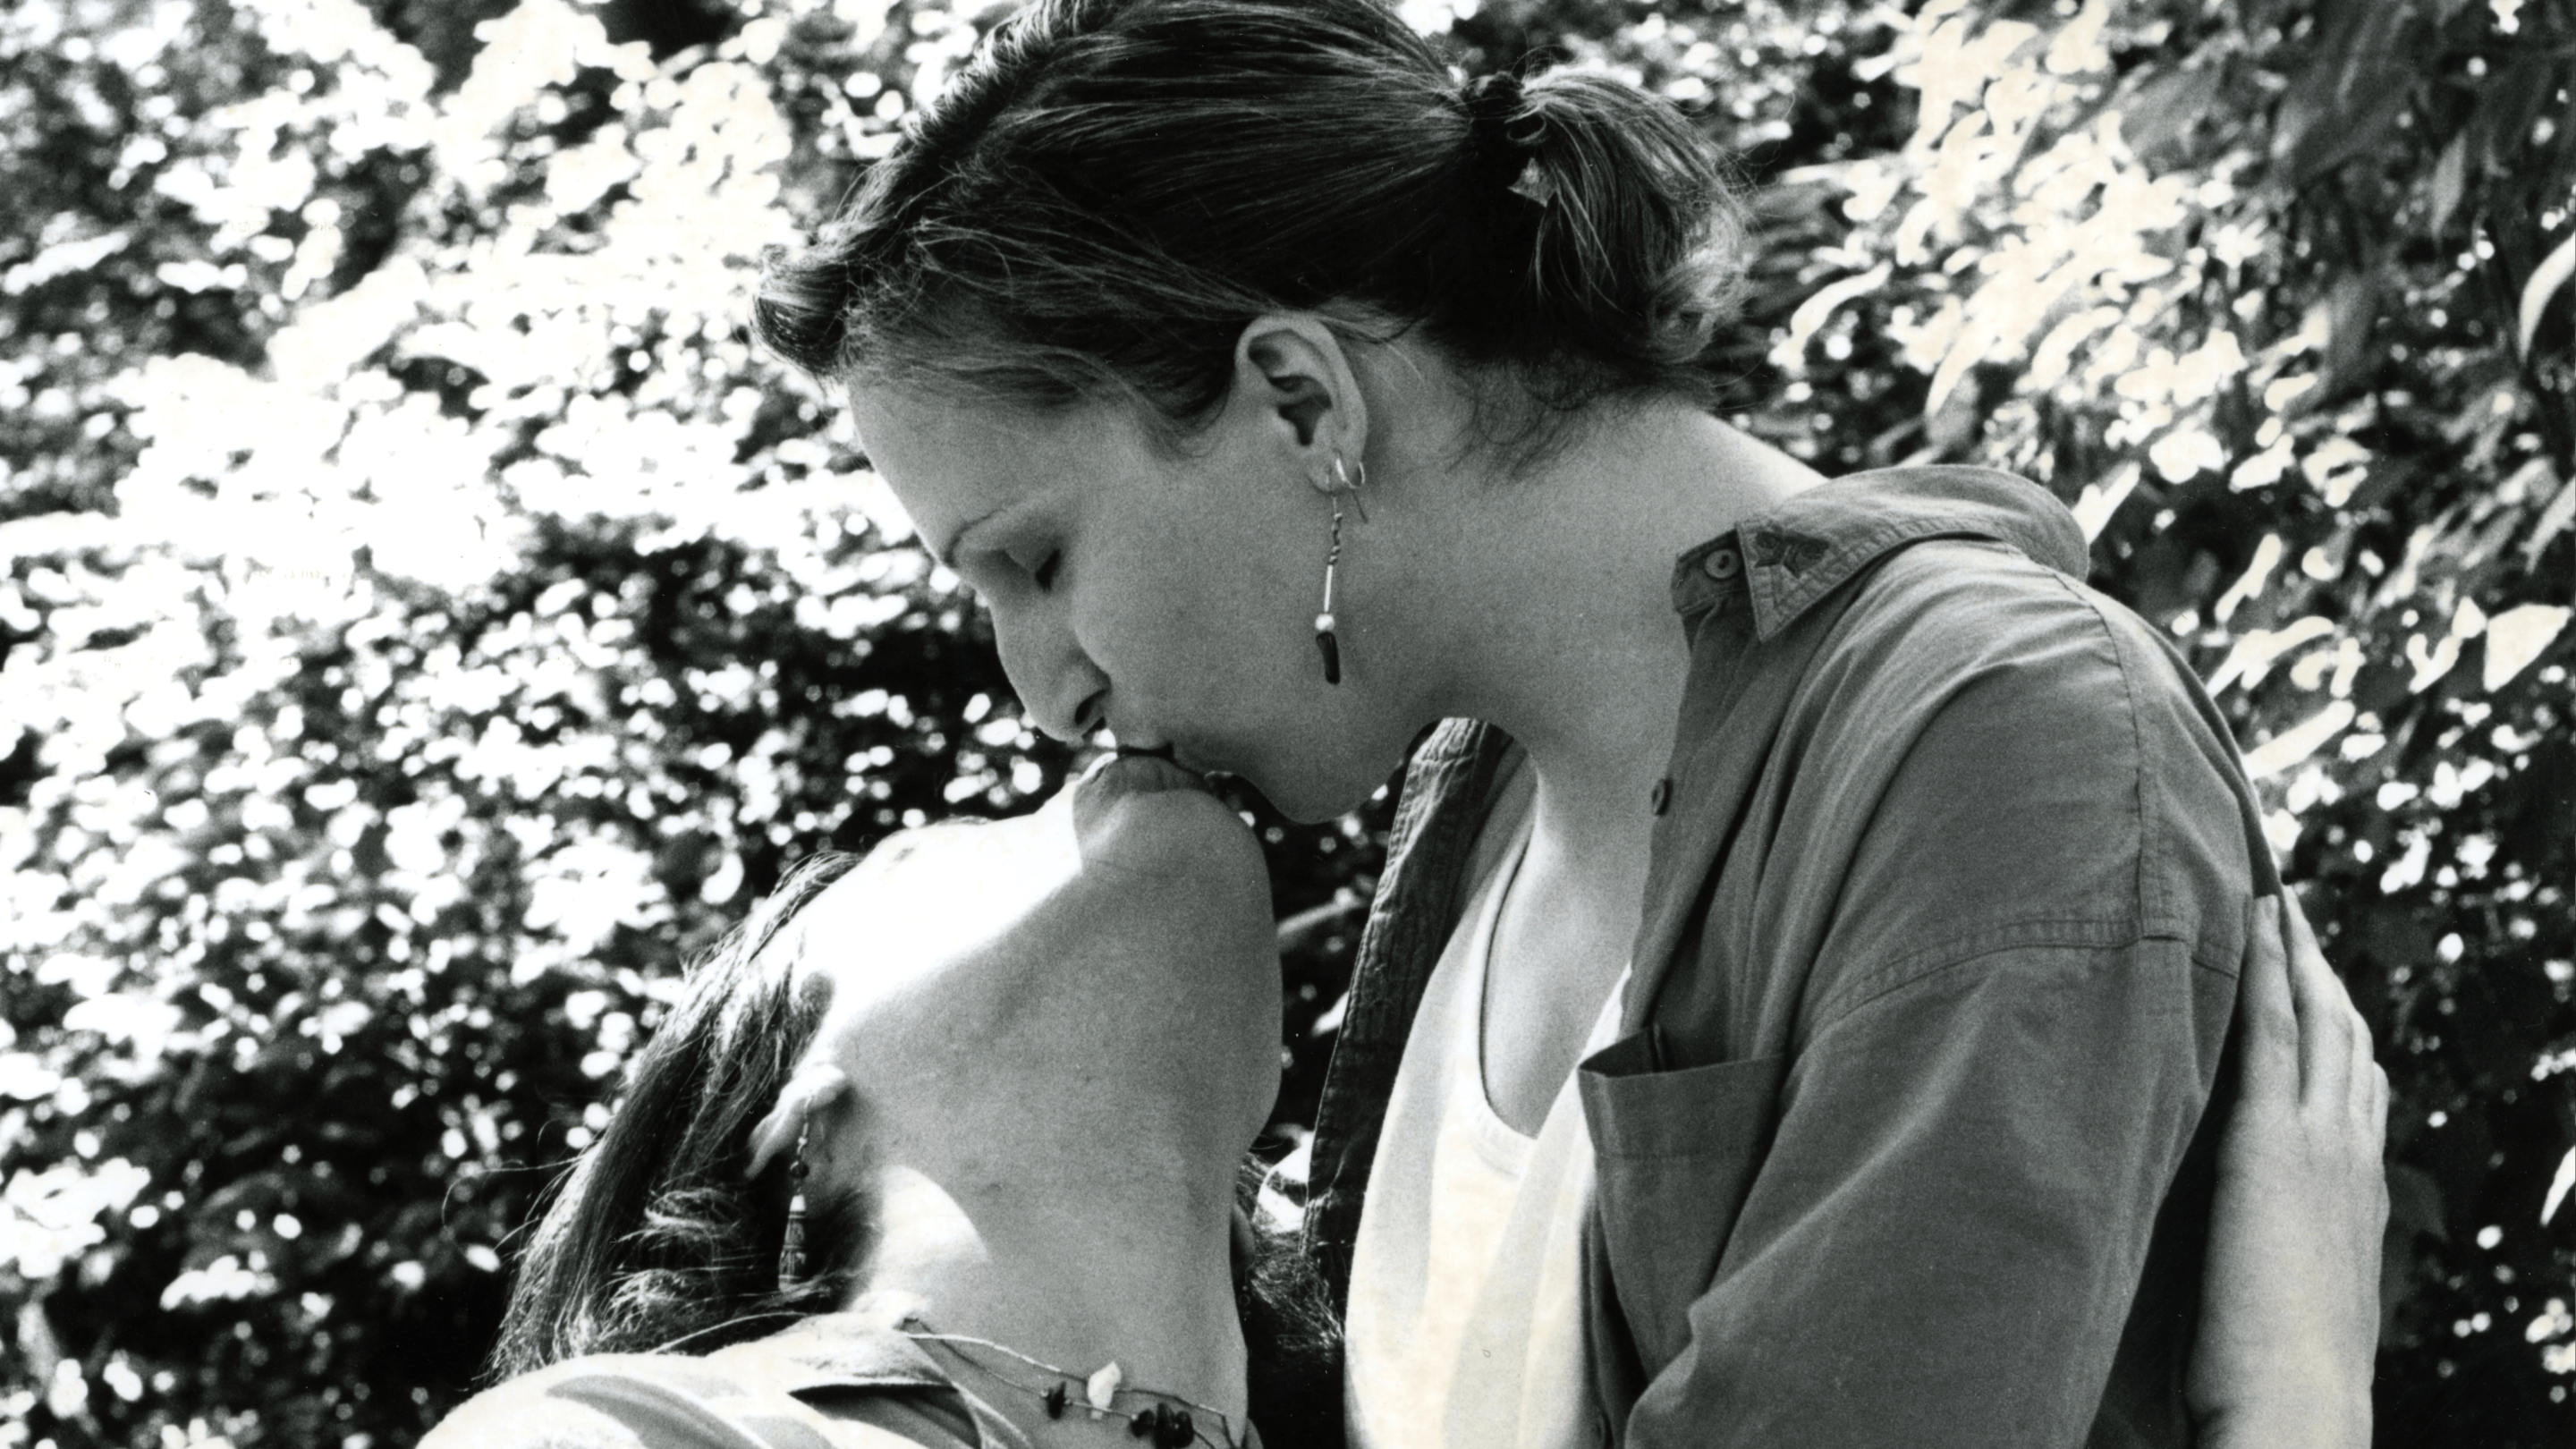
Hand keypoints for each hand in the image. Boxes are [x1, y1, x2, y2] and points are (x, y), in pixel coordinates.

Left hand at [2187, 893, 2389, 1448]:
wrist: (2297, 1406)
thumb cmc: (2268, 1377)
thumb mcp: (2280, 1292)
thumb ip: (2266, 1247)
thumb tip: (2240, 1237)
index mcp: (2354, 1191)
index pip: (2354, 1088)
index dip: (2339, 1030)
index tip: (2321, 983)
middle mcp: (2348, 1155)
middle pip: (2343, 1037)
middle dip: (2319, 970)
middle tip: (2293, 913)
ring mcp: (2317, 1143)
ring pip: (2314, 1019)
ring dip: (2293, 953)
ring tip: (2272, 900)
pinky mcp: (2269, 1141)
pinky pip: (2270, 1031)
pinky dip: (2265, 972)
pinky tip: (2249, 929)